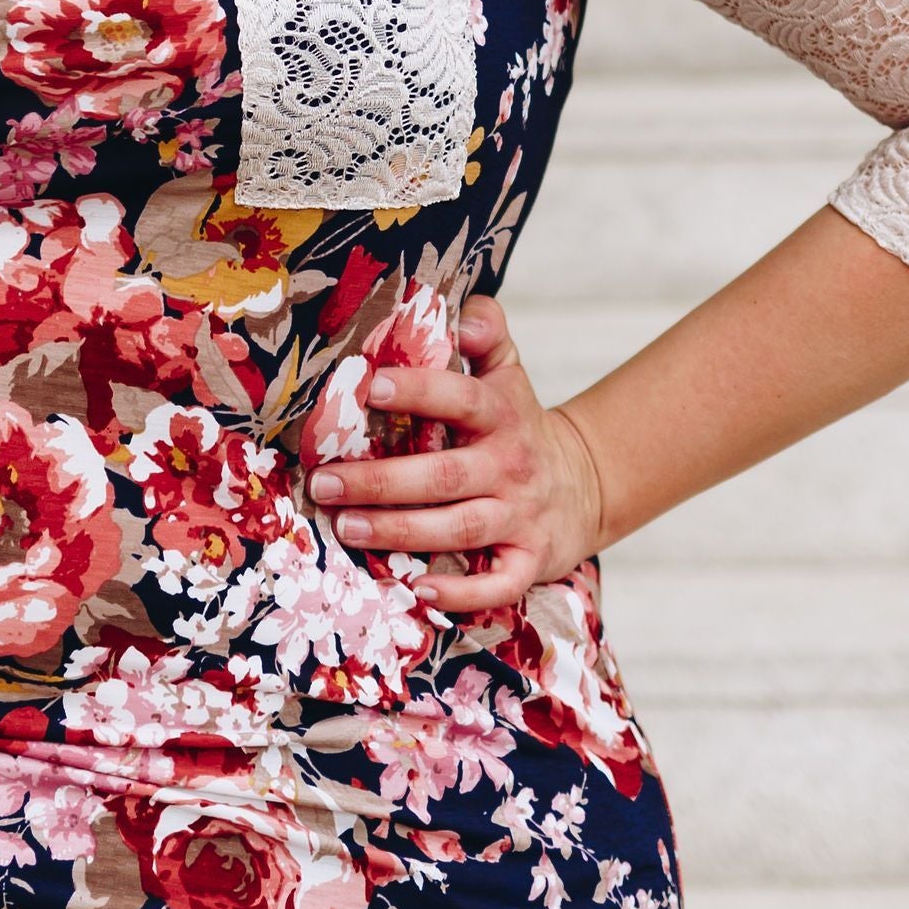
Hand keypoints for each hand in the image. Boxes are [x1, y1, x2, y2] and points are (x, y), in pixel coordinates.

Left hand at [305, 295, 606, 615]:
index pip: (462, 399)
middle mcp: (511, 466)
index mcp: (502, 415)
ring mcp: (521, 517)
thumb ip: (487, 332)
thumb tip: (467, 313)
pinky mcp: (528, 561)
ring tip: (346, 527)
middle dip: (380, 481)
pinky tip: (416, 591)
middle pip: (444, 475)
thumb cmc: (519, 425)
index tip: (372, 387)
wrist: (584, 483)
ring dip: (400, 532)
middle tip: (324, 482)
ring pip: (458, 528)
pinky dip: (461, 594)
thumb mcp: (509, 373)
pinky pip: (497, 585)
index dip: (420, 392)